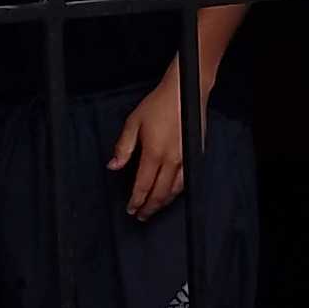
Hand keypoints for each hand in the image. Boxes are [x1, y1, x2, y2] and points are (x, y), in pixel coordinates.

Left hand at [108, 63, 193, 222]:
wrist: (185, 92)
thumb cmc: (159, 104)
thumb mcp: (133, 122)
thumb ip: (123, 147)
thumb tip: (113, 165)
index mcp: (155, 153)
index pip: (143, 186)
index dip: (136, 200)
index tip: (130, 209)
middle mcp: (172, 160)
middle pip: (160, 193)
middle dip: (149, 207)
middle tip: (141, 215)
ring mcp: (186, 159)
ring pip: (174, 191)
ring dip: (163, 203)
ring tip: (153, 208)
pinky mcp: (195, 155)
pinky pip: (185, 182)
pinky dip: (175, 192)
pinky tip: (169, 194)